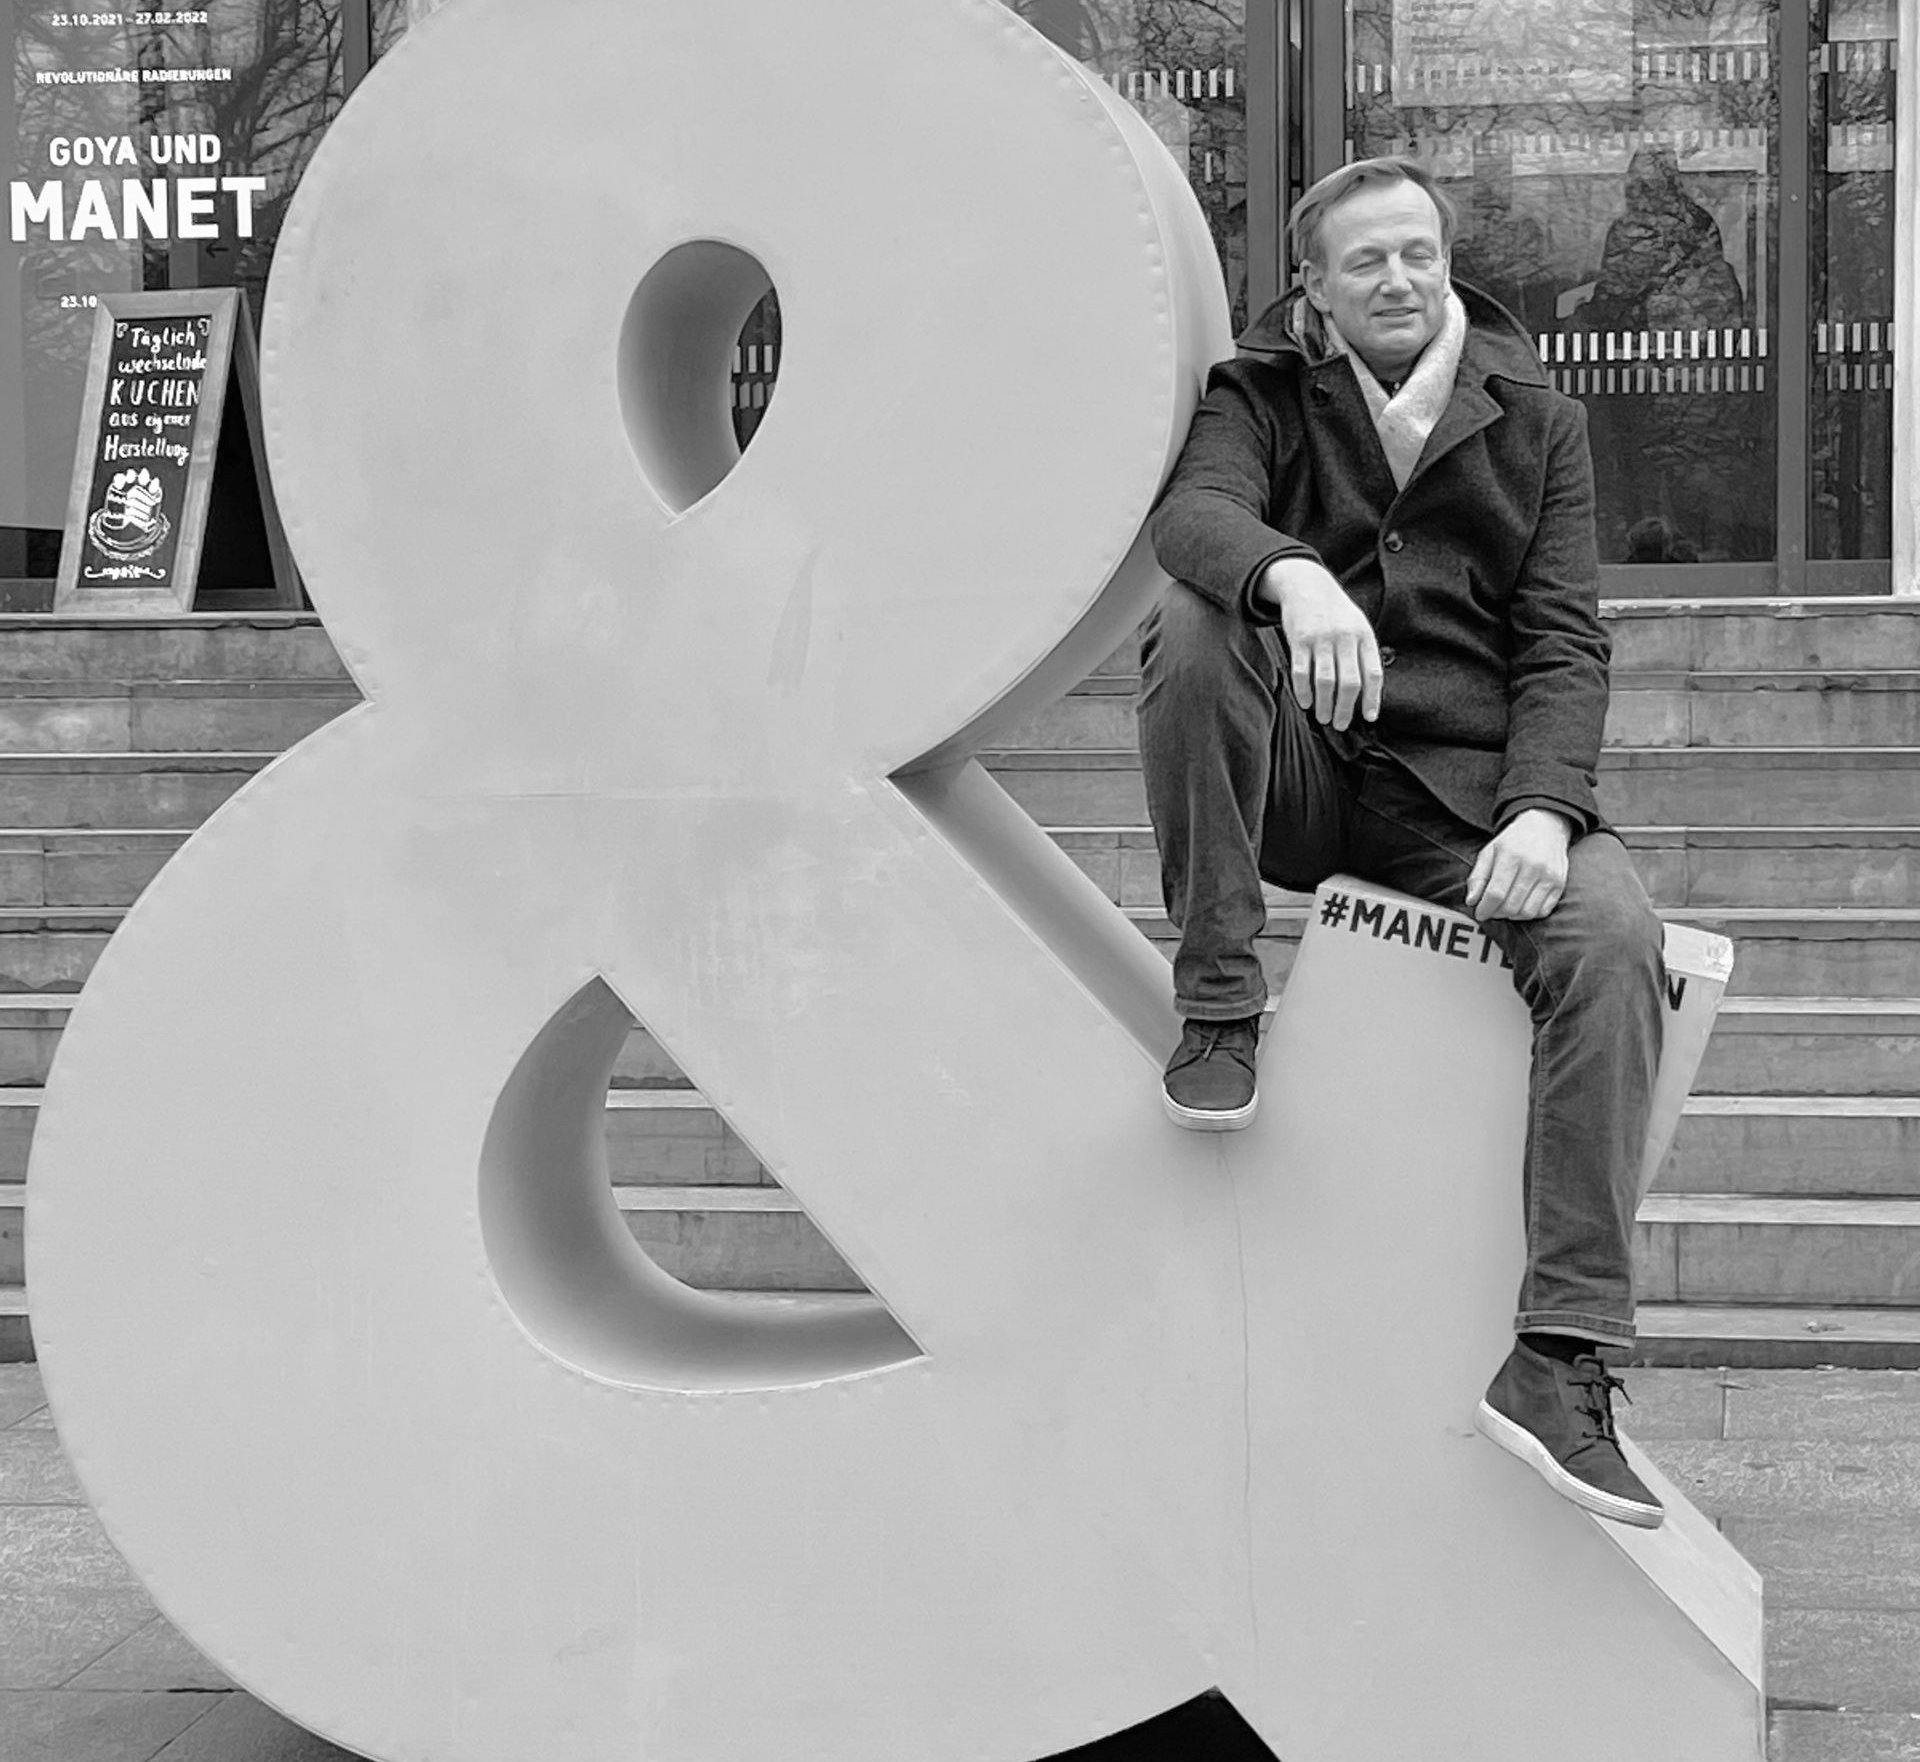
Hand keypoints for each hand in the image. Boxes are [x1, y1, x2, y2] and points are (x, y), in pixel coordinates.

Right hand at [1256, 557, 1381, 731]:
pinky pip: (1302, 672)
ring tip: (1324, 718)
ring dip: (1325, 704)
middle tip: (1341, 724)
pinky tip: (1305, 703)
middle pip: (1349, 682)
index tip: (1369, 717)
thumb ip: (1363, 653)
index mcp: (1364, 636)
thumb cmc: (1336, 612)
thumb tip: (1368, 692)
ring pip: (1326, 681)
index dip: (1373, 698)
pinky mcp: (1299, 640)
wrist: (1307, 584)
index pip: (1373, 673)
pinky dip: (1303, 691)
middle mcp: (1345, 638)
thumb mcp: (1357, 625)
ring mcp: (1321, 639)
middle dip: (1346, 709)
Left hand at [1465, 809, 1572, 921]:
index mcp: (1511, 856)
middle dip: (1496, 913)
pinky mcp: (1560, 884)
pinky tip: (1521, 906)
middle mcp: (1533, 867)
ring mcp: (1549, 876)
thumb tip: (1471, 901)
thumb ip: (1478, 876)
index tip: (1479, 914)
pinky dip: (1530, 914)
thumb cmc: (1513, 842)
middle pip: (1511, 905)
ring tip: (1505, 908)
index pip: (1496, 893)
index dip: (1485, 908)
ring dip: (1512, 916)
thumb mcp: (1489, 852)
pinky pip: (1543, 911)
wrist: (1546, 827)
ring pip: (1527, 912)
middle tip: (1491, 910)